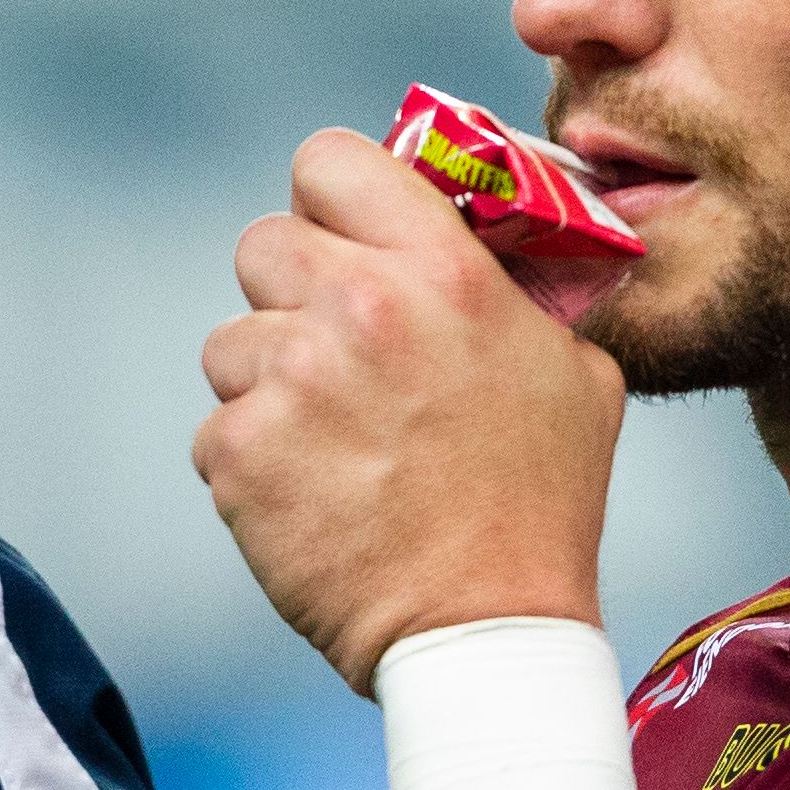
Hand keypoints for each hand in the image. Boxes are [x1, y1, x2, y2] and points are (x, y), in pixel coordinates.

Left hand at [192, 127, 627, 687]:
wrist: (483, 628)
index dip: (327, 199)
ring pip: (230, 344)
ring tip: (332, 446)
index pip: (332, 161)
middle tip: (331, 353)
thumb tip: (485, 252)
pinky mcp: (238, 452)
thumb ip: (513, 293)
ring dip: (267, 386)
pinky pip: (216, 430)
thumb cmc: (538, 505)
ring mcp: (289, 379)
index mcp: (440, 270)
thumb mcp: (573, 368)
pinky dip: (252, 463)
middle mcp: (357, 308)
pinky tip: (312, 498)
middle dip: (288, 294)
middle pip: (261, 243)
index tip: (340, 237)